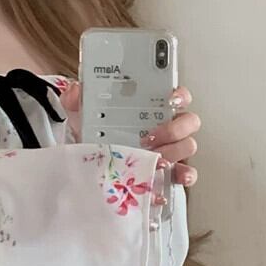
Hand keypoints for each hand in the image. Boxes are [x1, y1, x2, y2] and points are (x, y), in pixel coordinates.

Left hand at [60, 83, 199, 187]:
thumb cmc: (94, 135)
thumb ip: (78, 98)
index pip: (178, 95)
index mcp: (152, 108)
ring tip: (154, 158)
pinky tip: (170, 175)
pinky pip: (185, 173)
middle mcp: (167, 127)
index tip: (171, 98)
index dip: (180, 95)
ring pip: (187, 146)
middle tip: (150, 136)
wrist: (88, 164)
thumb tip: (77, 90)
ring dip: (173, 152)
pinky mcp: (169, 172)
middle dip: (173, 128)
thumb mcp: (83, 114)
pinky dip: (183, 175)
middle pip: (188, 121)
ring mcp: (170, 149)